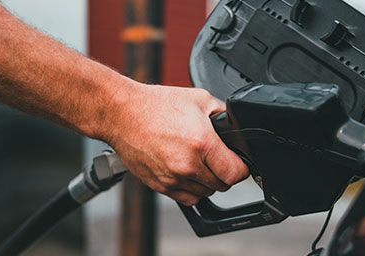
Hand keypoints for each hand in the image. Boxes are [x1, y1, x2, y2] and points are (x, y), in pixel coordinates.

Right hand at [100, 82, 248, 204]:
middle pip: (222, 185)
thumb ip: (222, 115)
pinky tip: (188, 173)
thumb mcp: (199, 99)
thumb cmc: (156, 105)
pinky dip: (192, 189)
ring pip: (205, 194)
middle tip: (218, 159)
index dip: (242, 167)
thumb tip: (235, 127)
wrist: (122, 113)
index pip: (236, 173)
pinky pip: (187, 198)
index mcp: (202, 143)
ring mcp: (172, 177)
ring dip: (207, 182)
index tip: (239, 162)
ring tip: (200, 163)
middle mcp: (188, 164)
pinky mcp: (160, 185)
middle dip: (224, 173)